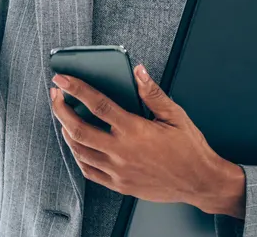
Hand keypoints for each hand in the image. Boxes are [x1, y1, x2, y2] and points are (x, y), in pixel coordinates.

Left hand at [49, 65, 245, 218]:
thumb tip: (137, 72)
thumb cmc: (190, 149)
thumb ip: (152, 93)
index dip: (76, 89)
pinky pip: (89, 171)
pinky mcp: (119, 184)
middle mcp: (122, 151)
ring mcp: (118, 170)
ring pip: (79, 151)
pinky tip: (77, 145)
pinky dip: (77, 156)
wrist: (200, 182)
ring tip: (63, 117)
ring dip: (66, 131)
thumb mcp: (175, 115)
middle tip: (56, 95)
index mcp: (135, 130)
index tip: (62, 79)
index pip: (97, 104)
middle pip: (78, 129)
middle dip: (61, 109)